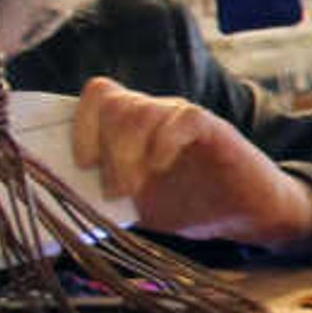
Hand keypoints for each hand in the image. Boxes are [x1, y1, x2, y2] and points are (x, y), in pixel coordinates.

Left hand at [73, 80, 311, 251]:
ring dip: (128, 153)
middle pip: (113, 102)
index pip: (98, 97)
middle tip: (117, 191)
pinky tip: (162, 169)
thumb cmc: (190, 207)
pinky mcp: (214, 128)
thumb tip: (66, 193)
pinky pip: (181, 118)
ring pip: (140, 110)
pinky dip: (162, 145)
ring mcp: (183, 119)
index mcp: (134, 127)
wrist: (246, 215)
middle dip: (106, 150)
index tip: (83, 166)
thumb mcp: (135, 203)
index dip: (81, 125)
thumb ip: (105, 189)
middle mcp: (157, 114)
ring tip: (137, 188)